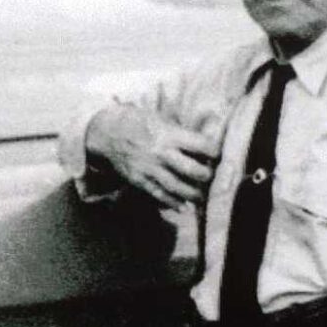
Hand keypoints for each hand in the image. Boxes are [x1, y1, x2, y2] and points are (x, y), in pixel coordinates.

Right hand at [85, 104, 219, 210]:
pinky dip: (173, 203)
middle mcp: (162, 153)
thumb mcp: (162, 120)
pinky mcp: (139, 180)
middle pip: (193, 170)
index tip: (220, 155)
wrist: (106, 132)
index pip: (202, 145)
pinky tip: (183, 206)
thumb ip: (182, 134)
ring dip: (194, 195)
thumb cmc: (139, 122)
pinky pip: (159, 195)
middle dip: (207, 176)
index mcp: (170, 134)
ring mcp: (150, 169)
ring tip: (203, 197)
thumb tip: (206, 146)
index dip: (215, 152)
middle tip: (212, 177)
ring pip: (178, 187)